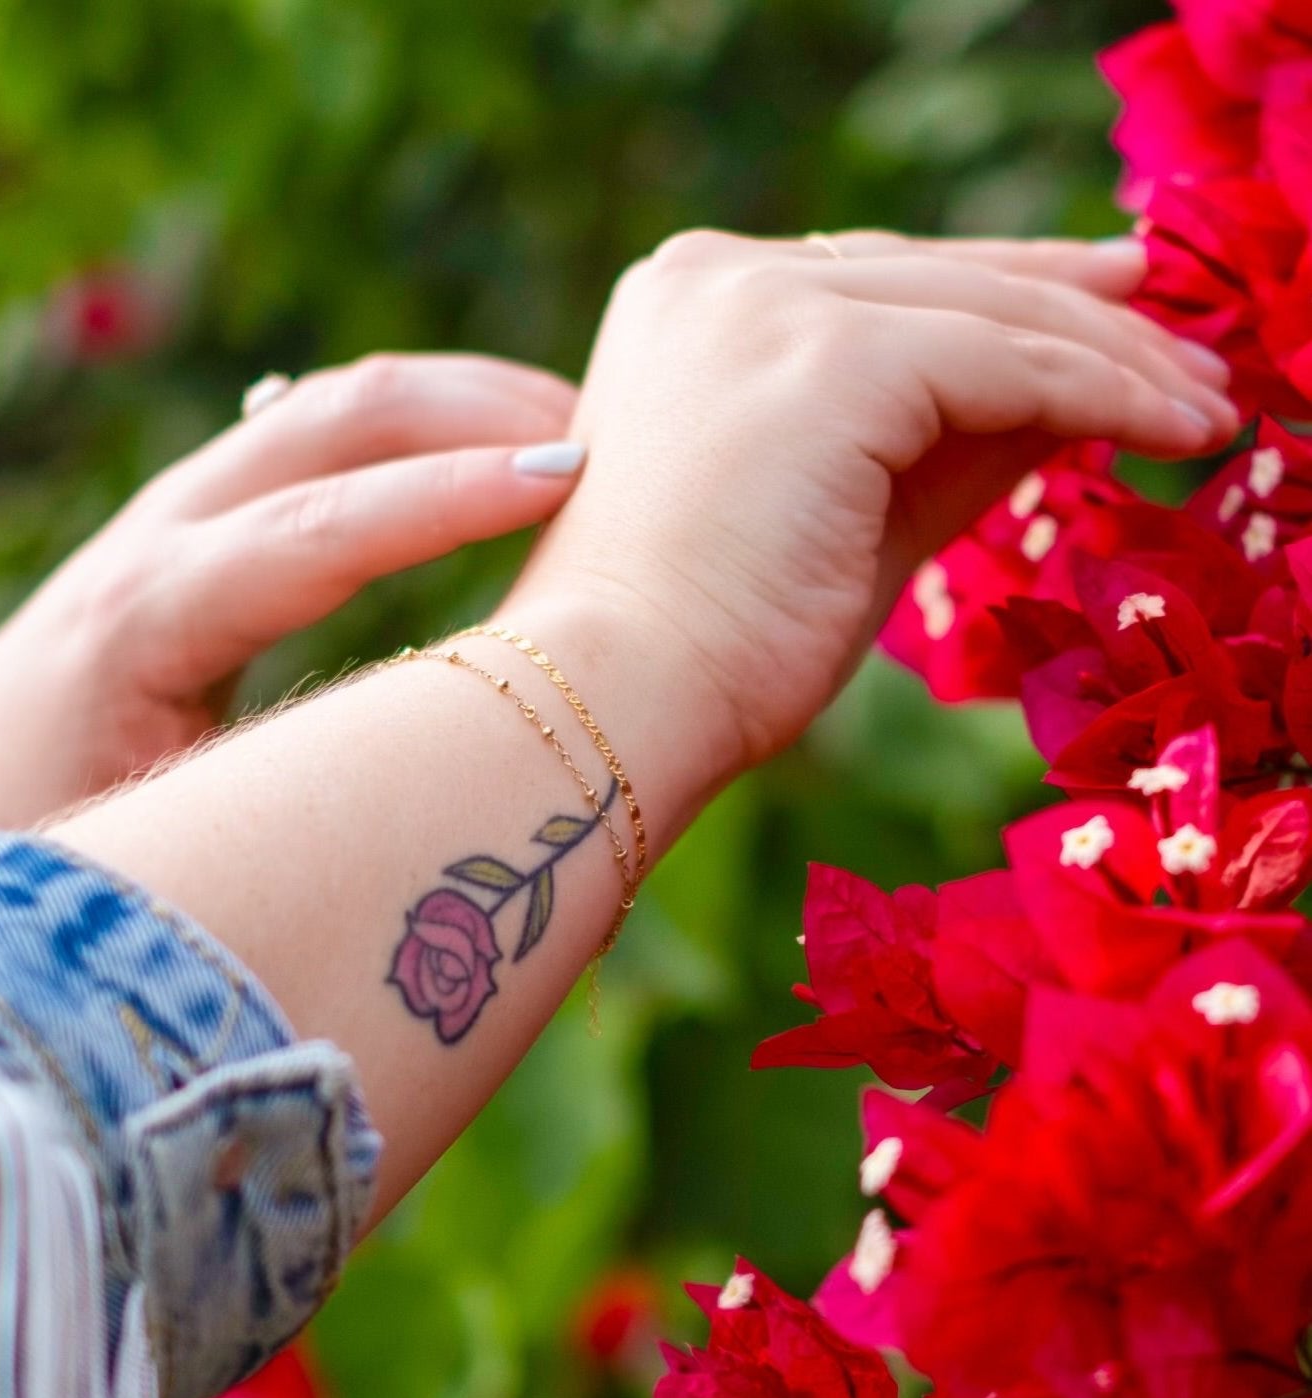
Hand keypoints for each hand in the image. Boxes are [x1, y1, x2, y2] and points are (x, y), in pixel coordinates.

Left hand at [0, 352, 582, 918]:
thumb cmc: (49, 829)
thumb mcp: (149, 848)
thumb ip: (264, 824)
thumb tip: (419, 830)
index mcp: (143, 621)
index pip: (313, 532)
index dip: (442, 501)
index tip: (567, 480)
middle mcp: (159, 534)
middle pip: (331, 420)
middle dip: (474, 413)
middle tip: (612, 442)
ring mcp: (179, 504)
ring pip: (335, 407)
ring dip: (460, 403)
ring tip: (583, 434)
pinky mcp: (206, 506)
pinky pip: (325, 434)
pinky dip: (422, 425)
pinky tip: (500, 448)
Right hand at [505, 230, 1241, 784]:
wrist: (615, 701)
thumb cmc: (702, 647)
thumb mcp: (840, 517)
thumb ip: (943, 443)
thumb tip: (1068, 399)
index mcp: (687, 307)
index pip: (878, 283)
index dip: (1002, 303)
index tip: (1105, 325)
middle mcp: (712, 277)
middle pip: (939, 277)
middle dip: (1075, 315)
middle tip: (1181, 352)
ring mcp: (762, 304)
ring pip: (984, 310)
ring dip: (1113, 357)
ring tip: (1200, 407)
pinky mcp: (827, 353)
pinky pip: (1004, 362)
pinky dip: (1102, 392)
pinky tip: (1169, 426)